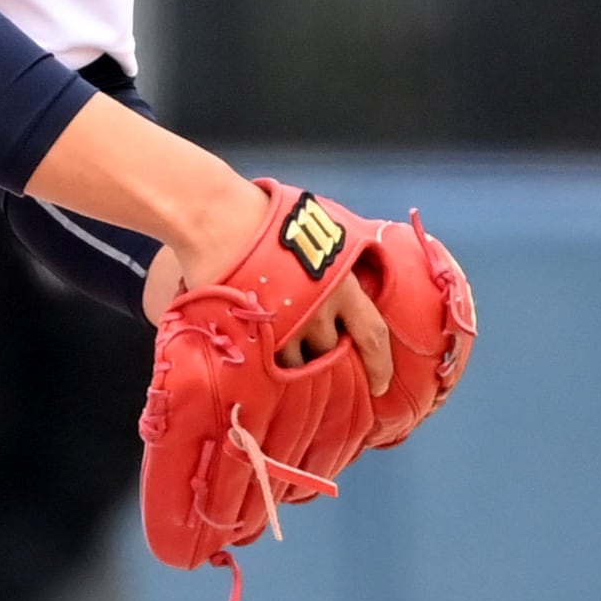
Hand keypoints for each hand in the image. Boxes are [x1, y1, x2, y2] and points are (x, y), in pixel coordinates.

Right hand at [146, 190, 392, 397]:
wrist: (221, 220)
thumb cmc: (269, 215)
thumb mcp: (322, 229)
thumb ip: (339, 255)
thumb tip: (356, 263)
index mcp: (342, 287)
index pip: (372, 336)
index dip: (379, 365)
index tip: (380, 385)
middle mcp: (317, 314)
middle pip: (331, 355)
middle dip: (328, 361)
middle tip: (320, 365)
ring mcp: (283, 328)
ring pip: (296, 365)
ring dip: (294, 366)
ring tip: (286, 360)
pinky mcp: (251, 335)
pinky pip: (264, 364)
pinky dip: (266, 365)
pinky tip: (261, 361)